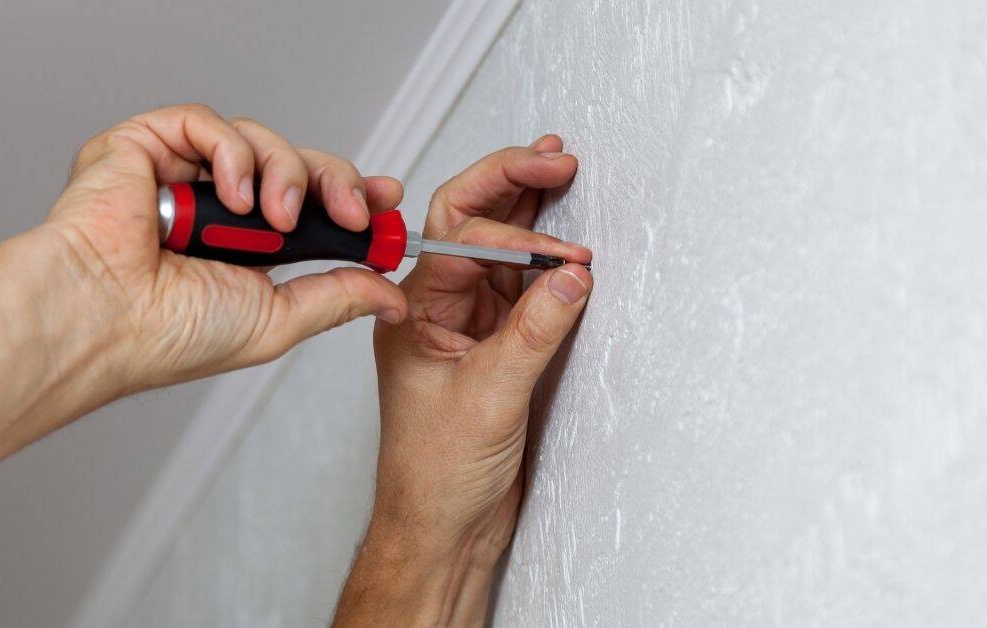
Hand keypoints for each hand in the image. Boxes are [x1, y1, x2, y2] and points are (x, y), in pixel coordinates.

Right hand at [46, 103, 407, 388]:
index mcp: (248, 249)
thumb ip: (338, 298)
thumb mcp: (279, 320)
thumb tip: (389, 297)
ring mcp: (181, 175)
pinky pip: (206, 123)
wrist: (105, 320)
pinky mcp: (144, 146)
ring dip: (283, 175)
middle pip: (296, 165)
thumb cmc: (169, 333)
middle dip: (336, 182)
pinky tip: (231, 196)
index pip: (312, 205)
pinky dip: (231, 154)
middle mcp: (219, 209)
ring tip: (273, 219)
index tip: (389, 200)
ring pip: (259, 141)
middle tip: (354, 210)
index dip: (354, 195)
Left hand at [337, 136, 592, 624]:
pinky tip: (566, 239)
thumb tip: (574, 275)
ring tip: (560, 170)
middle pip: (470, 221)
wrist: (441, 527)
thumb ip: (534, 331)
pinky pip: (522, 288)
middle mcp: (437, 307)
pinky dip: (547, 262)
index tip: (565, 254)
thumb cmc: (434, 473)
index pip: (458, 236)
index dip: (514, 231)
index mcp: (413, 310)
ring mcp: (468, 324)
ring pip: (499, 248)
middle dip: (511, 184)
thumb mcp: (489, 397)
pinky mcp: (496, 345)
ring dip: (530, 211)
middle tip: (556, 156)